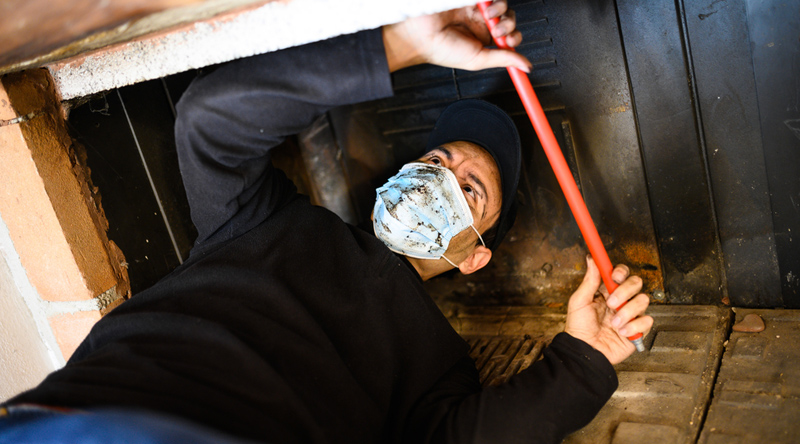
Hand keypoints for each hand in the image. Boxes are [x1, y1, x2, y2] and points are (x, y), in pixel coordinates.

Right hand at [382, 0, 530, 71]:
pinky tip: (483, 7)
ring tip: (488, 16)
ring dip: (501, 10)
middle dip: (508, 23)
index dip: (514, 36)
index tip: (508, 41)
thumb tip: (526, 66)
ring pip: (502, 3)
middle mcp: (480, 22)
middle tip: (497, 31)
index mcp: (483, 39)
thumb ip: (503, 59)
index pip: (508, 35)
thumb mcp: (478, 59)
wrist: (422, 35)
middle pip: (508, 17)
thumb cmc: (442, 50)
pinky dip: (492, 0)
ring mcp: (475, 7)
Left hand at [564, 256, 653, 364]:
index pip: (621, 273)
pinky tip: (621, 332)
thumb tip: (591, 259)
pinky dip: (634, 327)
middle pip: (636, 282)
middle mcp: (621, 300)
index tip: (614, 276)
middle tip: (611, 303)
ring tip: (613, 323)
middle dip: (625, 291)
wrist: (585, 351)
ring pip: (643, 300)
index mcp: (606, 291)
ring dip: (627, 312)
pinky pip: (647, 321)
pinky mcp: (638, 329)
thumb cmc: (579, 328)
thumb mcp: (579, 302)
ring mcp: (630, 314)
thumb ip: (589, 281)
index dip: (621, 271)